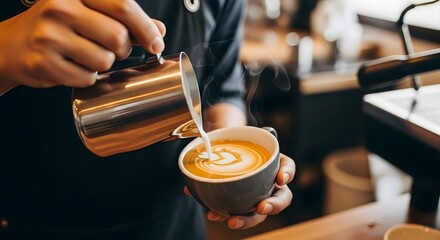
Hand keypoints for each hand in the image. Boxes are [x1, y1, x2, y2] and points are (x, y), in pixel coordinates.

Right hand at [0, 0, 165, 90]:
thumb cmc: (55, 27)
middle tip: (113, 48)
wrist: (11, 46)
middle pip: (118, 36)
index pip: (123, 6)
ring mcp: (49, 37)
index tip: (156, 42)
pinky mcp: (44, 63)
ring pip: (105, 60)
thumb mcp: (88, 13)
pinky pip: (87, 78)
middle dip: (123, 48)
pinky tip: (73, 66)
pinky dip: (88, 77)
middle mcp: (60, 9)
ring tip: (87, 55)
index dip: (145, 27)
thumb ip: (123, 20)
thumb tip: (158, 30)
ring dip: (104, 63)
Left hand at [184, 153, 295, 229]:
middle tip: (261, 207)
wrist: (227, 148)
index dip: (287, 173)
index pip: (288, 167)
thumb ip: (217, 142)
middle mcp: (271, 182)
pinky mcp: (244, 205)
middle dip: (273, 205)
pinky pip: (239, 214)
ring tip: (233, 221)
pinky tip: (214, 215)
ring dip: (249, 219)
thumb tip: (195, 158)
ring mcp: (259, 195)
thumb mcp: (231, 136)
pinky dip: (225, 215)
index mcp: (274, 162)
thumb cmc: (235, 142)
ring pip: (261, 212)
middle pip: (282, 197)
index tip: (281, 179)